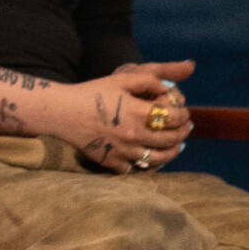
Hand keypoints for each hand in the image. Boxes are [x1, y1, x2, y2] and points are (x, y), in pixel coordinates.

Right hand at [71, 61, 196, 173]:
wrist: (62, 113)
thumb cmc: (92, 93)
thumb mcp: (120, 79)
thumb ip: (148, 80)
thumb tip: (170, 89)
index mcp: (137, 112)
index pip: (174, 116)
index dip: (184, 114)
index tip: (184, 112)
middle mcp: (134, 135)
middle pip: (171, 139)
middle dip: (183, 132)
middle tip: (186, 127)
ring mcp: (124, 152)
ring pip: (160, 158)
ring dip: (174, 152)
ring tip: (178, 145)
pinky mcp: (113, 163)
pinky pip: (138, 170)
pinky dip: (151, 166)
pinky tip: (155, 158)